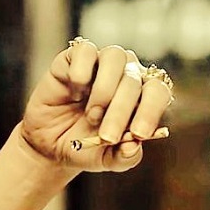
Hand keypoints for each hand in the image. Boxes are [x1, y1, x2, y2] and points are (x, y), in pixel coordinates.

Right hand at [19, 39, 172, 172]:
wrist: (50, 146)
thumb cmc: (88, 148)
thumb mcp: (108, 159)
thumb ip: (125, 156)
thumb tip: (132, 146)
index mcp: (144, 96)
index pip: (158, 92)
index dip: (151, 111)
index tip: (138, 134)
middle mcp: (127, 74)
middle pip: (134, 80)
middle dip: (121, 111)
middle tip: (107, 136)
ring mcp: (102, 63)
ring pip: (115, 57)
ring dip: (104, 90)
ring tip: (92, 115)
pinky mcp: (75, 57)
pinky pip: (85, 50)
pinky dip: (81, 72)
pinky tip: (75, 92)